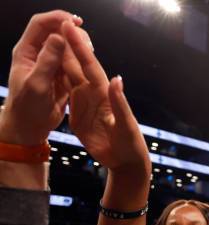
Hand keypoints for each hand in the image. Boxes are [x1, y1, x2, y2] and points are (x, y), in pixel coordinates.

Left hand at [0, 11, 81, 144]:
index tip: (75, 22)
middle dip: (72, 32)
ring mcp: (49, 63)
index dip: (57, 19)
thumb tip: (58, 37)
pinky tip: (88, 63)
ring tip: (90, 53)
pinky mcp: (59, 74)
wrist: (29, 127)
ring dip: (79, 45)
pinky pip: (71, 60)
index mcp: (26, 52)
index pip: (40, 24)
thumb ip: (47, 60)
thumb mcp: (37, 84)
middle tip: (87, 42)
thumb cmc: (28, 108)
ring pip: (65, 45)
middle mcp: (37, 54)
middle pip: (55, 31)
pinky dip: (81, 58)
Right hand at [60, 20, 150, 174]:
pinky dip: (59, 82)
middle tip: (58, 24)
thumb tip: (116, 79)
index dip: (80, 48)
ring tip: (52, 41)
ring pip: (71, 78)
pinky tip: (53, 71)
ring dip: (62, 61)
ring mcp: (86, 104)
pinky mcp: (79, 116)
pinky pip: (67, 95)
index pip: (90, 67)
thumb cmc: (130, 144)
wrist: (125, 161)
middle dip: (69, 46)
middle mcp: (95, 96)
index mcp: (105, 95)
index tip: (70, 29)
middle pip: (78, 67)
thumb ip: (120, 104)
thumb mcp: (126, 126)